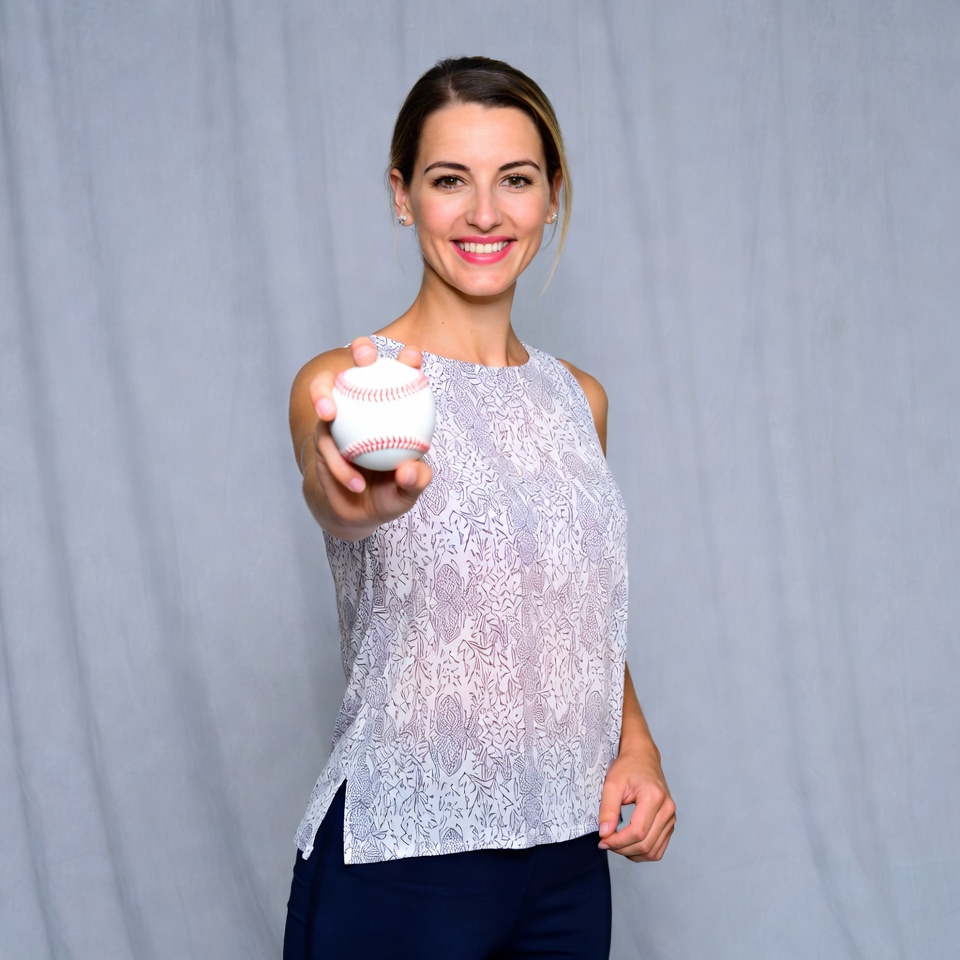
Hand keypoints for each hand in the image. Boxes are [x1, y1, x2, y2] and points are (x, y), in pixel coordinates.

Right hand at [303, 337, 432, 538]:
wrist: (359, 510)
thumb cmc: (391, 491)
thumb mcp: (410, 490)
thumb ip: (415, 480)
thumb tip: (409, 470)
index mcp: (392, 408)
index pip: (402, 378)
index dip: (407, 360)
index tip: (413, 357)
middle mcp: (363, 406)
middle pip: (359, 369)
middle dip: (362, 350)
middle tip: (365, 358)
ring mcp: (339, 420)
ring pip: (327, 398)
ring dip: (323, 397)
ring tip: (328, 412)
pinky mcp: (322, 440)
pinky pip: (327, 447)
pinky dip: (341, 466)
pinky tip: (356, 481)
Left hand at [597, 747, 675, 861]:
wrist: (643, 758)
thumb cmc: (627, 767)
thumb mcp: (612, 784)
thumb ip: (608, 810)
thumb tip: (605, 834)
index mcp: (654, 797)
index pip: (638, 832)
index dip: (618, 841)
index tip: (602, 840)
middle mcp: (667, 809)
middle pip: (646, 844)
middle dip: (622, 849)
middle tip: (605, 842)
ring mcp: (671, 818)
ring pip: (653, 851)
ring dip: (632, 854)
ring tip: (615, 844)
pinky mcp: (670, 824)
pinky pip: (658, 849)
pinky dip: (642, 852)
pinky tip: (628, 845)